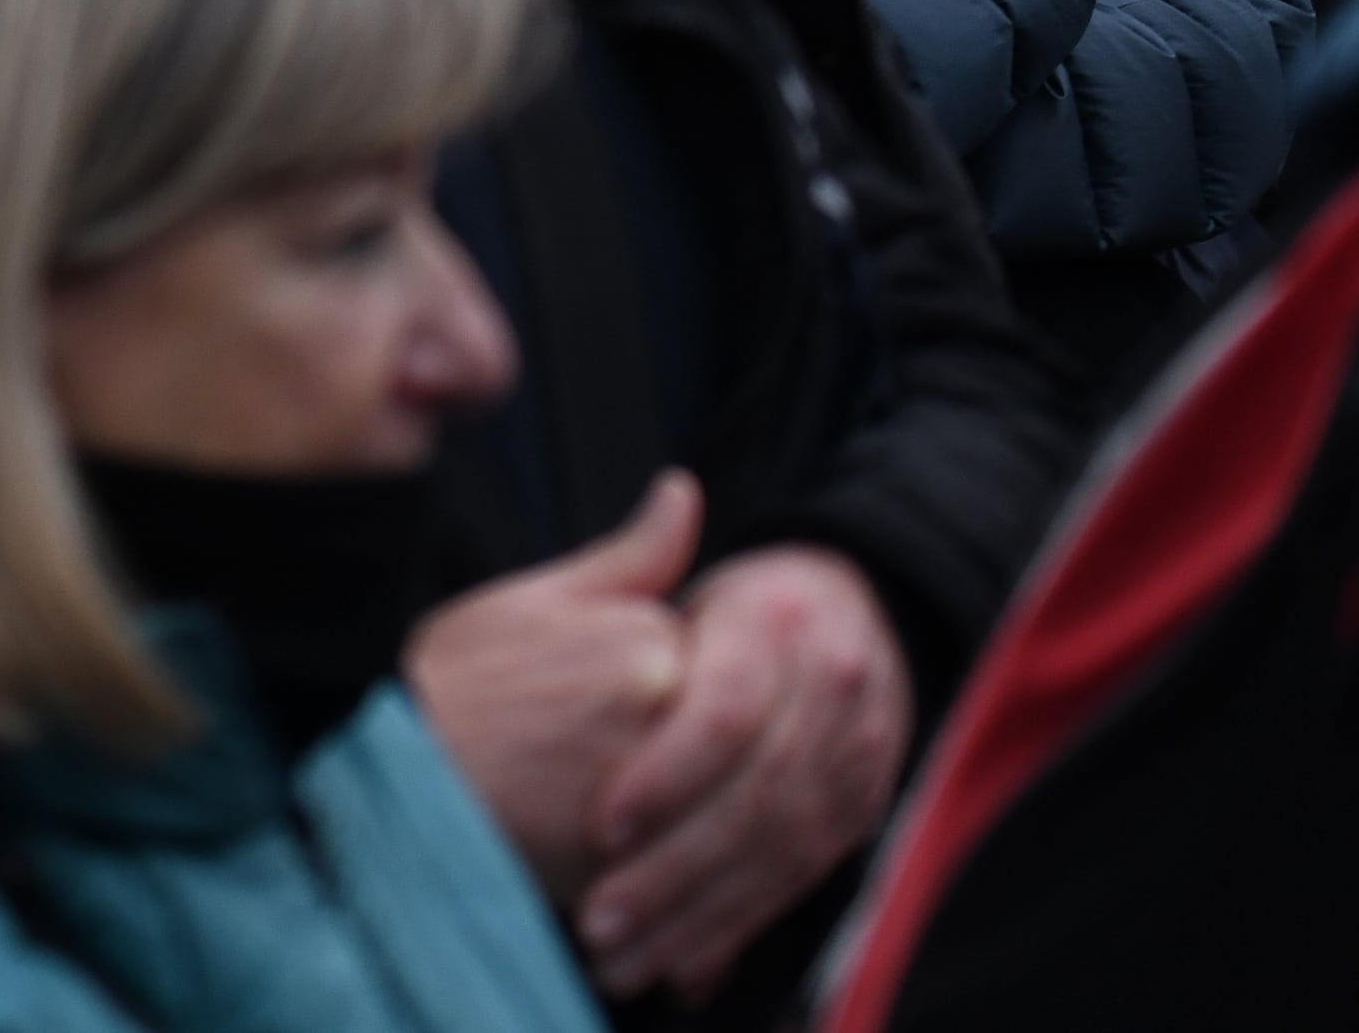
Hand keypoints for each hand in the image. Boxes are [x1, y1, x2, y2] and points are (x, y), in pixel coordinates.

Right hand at [406, 470, 696, 901]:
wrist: (388, 771)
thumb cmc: (455, 679)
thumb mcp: (534, 599)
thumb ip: (631, 555)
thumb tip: (684, 488)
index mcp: (649, 643)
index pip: (719, 656)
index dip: (666, 672)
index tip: (600, 690)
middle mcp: (663, 719)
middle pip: (720, 730)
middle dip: (675, 738)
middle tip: (591, 745)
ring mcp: (654, 799)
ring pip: (706, 797)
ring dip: (674, 799)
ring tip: (591, 792)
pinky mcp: (635, 870)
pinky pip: (685, 861)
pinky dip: (661, 854)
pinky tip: (602, 838)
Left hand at [580, 544, 909, 1001]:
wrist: (859, 613)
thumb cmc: (737, 601)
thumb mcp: (691, 571)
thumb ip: (654, 552)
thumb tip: (673, 493)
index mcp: (783, 625)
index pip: (728, 711)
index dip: (667, 772)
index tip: (603, 822)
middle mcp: (836, 696)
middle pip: (753, 799)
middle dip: (673, 869)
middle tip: (598, 915)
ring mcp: (859, 761)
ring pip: (779, 854)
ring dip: (699, 915)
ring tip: (622, 954)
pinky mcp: (860, 814)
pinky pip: (798, 882)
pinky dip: (738, 927)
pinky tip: (682, 965)